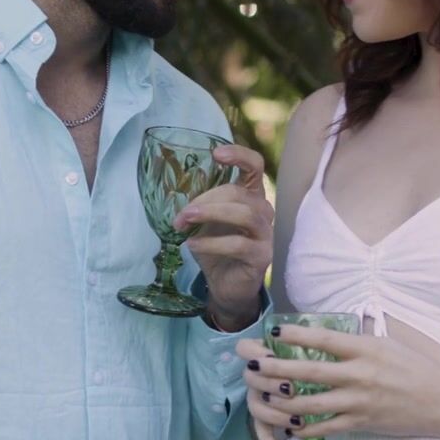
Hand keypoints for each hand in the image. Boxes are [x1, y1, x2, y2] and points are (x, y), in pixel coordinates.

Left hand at [175, 142, 271, 327]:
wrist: (226, 285)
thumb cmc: (216, 247)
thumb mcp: (205, 221)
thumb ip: (198, 204)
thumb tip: (173, 193)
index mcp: (250, 196)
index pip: (255, 166)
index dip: (239, 155)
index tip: (216, 154)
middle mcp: (263, 211)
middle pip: (238, 192)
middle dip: (205, 200)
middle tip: (181, 215)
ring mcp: (265, 234)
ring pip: (245, 214)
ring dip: (210, 214)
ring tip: (184, 223)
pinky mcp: (262, 256)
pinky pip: (238, 244)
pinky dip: (212, 243)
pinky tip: (192, 245)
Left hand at [236, 323, 439, 439]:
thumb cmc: (413, 368)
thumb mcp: (386, 344)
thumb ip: (356, 340)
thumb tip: (328, 333)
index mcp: (365, 349)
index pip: (323, 338)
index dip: (296, 334)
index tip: (274, 330)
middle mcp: (359, 374)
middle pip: (308, 371)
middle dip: (275, 368)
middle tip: (252, 365)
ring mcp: (359, 401)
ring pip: (310, 403)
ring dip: (281, 401)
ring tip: (263, 397)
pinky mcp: (361, 423)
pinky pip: (325, 428)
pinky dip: (303, 429)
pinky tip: (288, 426)